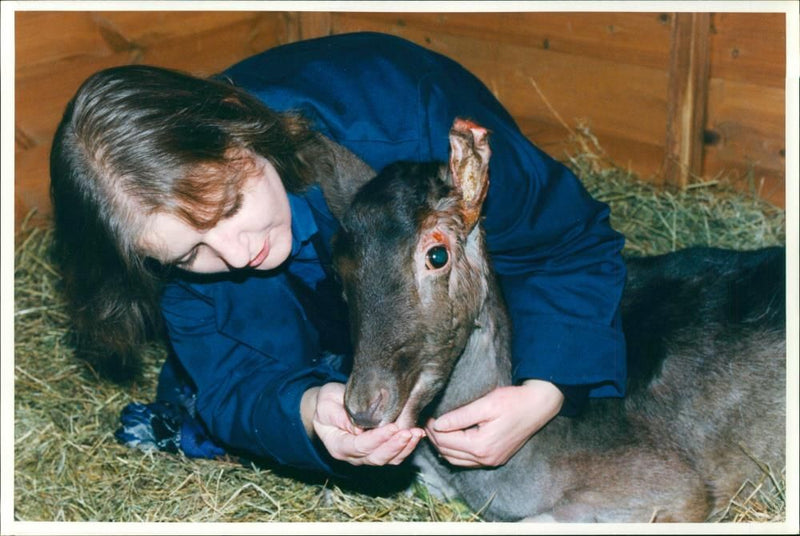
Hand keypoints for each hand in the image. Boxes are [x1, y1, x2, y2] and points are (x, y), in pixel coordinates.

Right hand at [302, 382, 425, 465]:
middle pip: (377, 458)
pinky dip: (407, 447)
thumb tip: (358, 428)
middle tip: (408, 432)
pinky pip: (395, 455)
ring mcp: (366, 456)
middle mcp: (353, 456)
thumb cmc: (327, 403)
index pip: (360, 446)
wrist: (330, 407)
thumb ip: (339, 416)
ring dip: (404, 448)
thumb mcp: (327, 403)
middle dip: (394, 445)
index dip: (377, 438)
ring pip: (389, 460)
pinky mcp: (378, 451)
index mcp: (338, 446)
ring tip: (416, 433)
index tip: (392, 427)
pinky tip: (417, 434)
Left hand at [424, 379, 563, 466]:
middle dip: (434, 437)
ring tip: (435, 429)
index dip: (432, 428)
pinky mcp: (495, 459)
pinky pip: (467, 462)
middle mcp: (485, 459)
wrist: (538, 406)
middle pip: (448, 452)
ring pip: (456, 460)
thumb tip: (438, 424)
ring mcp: (491, 461)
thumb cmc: (513, 401)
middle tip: (426, 421)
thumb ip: (460, 416)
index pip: (446, 440)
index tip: (426, 415)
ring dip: (443, 446)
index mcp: (481, 446)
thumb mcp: (486, 404)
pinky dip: (455, 452)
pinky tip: (450, 439)